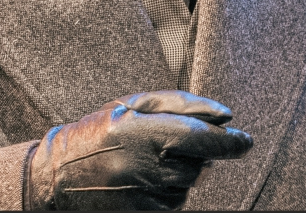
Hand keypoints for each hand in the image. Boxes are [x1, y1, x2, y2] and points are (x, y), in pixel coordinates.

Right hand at [24, 90, 252, 209]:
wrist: (58, 174)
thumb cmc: (101, 129)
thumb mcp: (137, 103)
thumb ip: (184, 104)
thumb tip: (226, 116)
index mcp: (149, 133)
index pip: (205, 139)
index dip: (232, 142)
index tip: (246, 140)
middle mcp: (149, 166)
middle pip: (202, 163)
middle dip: (201, 152)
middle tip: (177, 141)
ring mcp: (147, 194)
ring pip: (190, 183)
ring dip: (185, 170)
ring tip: (154, 158)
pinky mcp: (144, 212)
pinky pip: (176, 202)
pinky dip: (172, 188)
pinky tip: (149, 176)